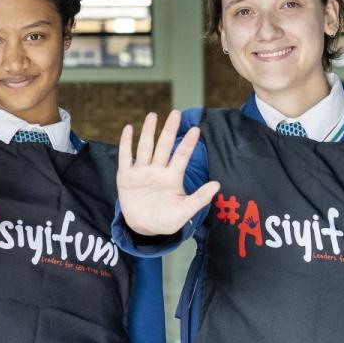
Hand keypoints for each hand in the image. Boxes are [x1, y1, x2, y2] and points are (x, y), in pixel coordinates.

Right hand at [117, 111, 220, 236]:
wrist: (144, 229)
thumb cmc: (166, 220)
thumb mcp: (185, 211)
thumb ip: (200, 198)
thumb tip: (218, 184)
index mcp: (172, 177)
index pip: (181, 156)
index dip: (188, 143)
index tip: (195, 129)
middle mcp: (157, 170)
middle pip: (164, 146)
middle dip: (169, 130)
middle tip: (176, 113)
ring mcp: (141, 172)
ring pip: (145, 147)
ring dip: (148, 132)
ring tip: (152, 115)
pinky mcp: (126, 177)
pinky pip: (125, 157)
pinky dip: (126, 143)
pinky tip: (128, 129)